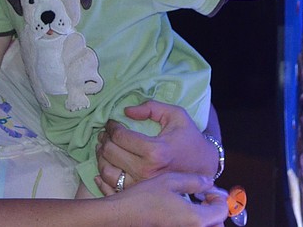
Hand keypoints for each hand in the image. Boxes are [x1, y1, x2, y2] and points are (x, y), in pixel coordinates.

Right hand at [94, 172, 227, 226]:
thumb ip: (195, 181)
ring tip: (194, 205)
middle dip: (214, 211)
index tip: (210, 191)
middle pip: (216, 224)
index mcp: (195, 218)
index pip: (222, 211)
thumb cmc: (144, 198)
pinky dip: (192, 222)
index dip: (219, 198)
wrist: (120, 216)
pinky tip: (181, 213)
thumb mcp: (171, 181)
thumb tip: (210, 183)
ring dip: (205, 219)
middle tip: (204, 198)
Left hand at [96, 100, 216, 191]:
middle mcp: (146, 170)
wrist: (202, 167)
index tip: (111, 122)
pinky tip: (104, 164)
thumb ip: (152, 107)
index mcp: (155, 150)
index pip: (121, 137)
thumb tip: (126, 111)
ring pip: (107, 171)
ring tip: (103, 146)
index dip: (111, 127)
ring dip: (100, 156)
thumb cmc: (189, 138)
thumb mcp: (176, 115)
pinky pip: (111, 187)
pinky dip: (102, 175)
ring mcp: (141, 185)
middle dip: (104, 139)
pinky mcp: (139, 194)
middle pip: (111, 153)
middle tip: (105, 133)